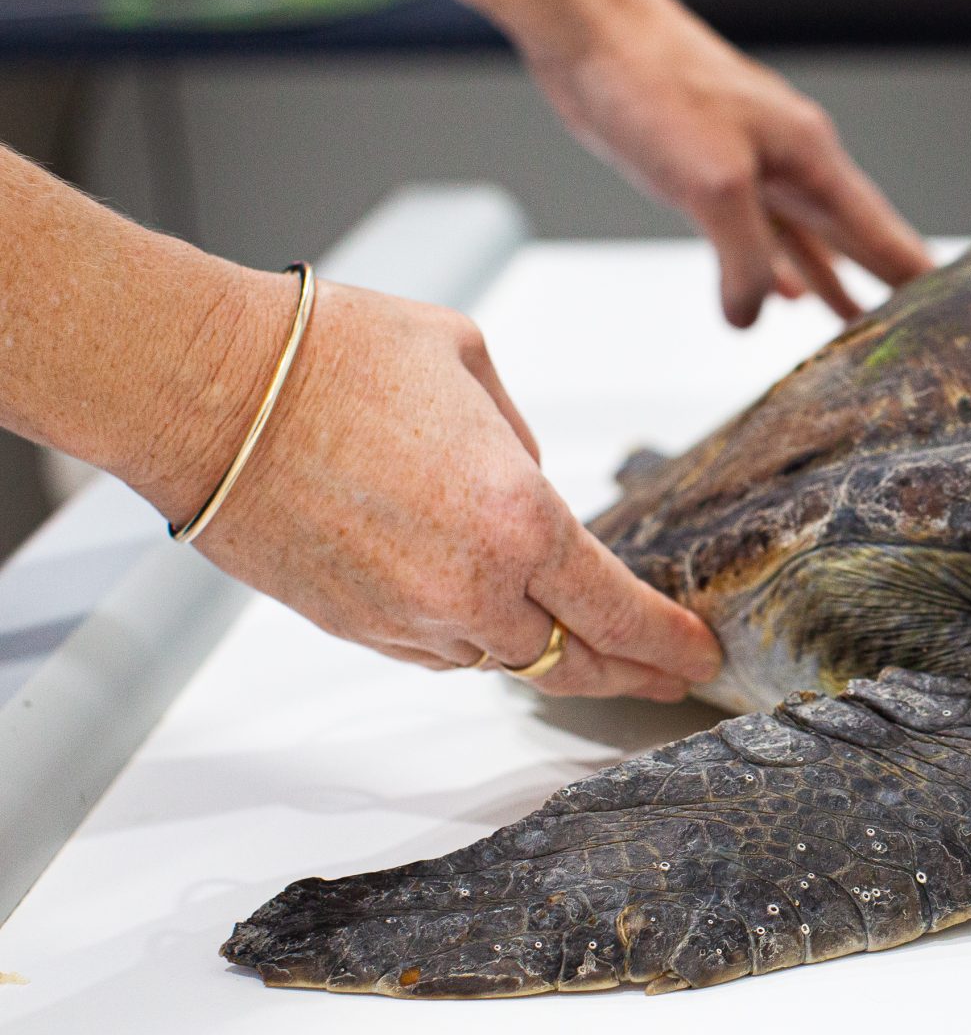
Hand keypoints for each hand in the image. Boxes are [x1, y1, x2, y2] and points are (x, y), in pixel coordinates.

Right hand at [168, 272, 720, 699]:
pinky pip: (439, 650)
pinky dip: (476, 640)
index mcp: (520, 519)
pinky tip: (496, 621)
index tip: (701, 654)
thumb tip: (531, 481)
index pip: (621, 613)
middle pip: (574, 661)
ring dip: (550, 655)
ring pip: (504, 660)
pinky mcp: (357, 627)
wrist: (205, 390)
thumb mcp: (471, 364)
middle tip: (670, 677)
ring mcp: (409, 618)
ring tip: (590, 648)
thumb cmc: (329, 357)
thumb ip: (521, 442)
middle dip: (632, 674)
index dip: (670, 643)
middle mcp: (471, 588)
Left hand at [521, 0, 933, 326]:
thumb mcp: (713, 186)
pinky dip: (775, 266)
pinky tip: (781, 296)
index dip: (915, 277)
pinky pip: (760, 233)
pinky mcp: (710, 175)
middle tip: (915, 332)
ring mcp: (753, 169)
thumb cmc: (657, 87)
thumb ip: (745, 259)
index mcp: (812, 160)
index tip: (949, 315)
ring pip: (808, 239)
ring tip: (858, 326)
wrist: (592, 34)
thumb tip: (751, 318)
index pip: (882, 232)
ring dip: (831, 282)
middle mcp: (793, 164)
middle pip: (854, 237)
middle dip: (883, 285)